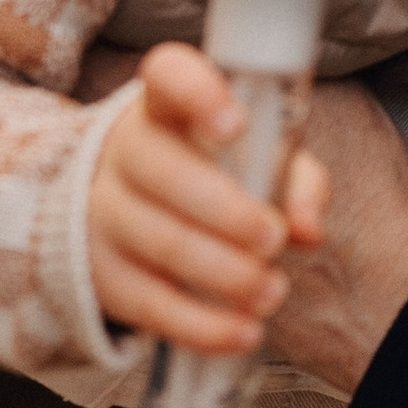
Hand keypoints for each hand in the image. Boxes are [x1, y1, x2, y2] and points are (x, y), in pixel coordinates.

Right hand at [92, 51, 407, 399]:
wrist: (123, 213)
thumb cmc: (208, 173)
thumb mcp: (255, 160)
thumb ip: (292, 179)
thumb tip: (308, 226)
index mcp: (166, 106)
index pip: (168, 77)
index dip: (198, 94)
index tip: (235, 124)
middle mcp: (125, 151)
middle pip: (164, 172)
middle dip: (228, 212)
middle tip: (273, 239)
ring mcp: (103, 213)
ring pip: (161, 243)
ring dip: (225, 274)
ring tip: (272, 290)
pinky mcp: (100, 274)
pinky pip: (150, 304)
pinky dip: (203, 325)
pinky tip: (243, 331)